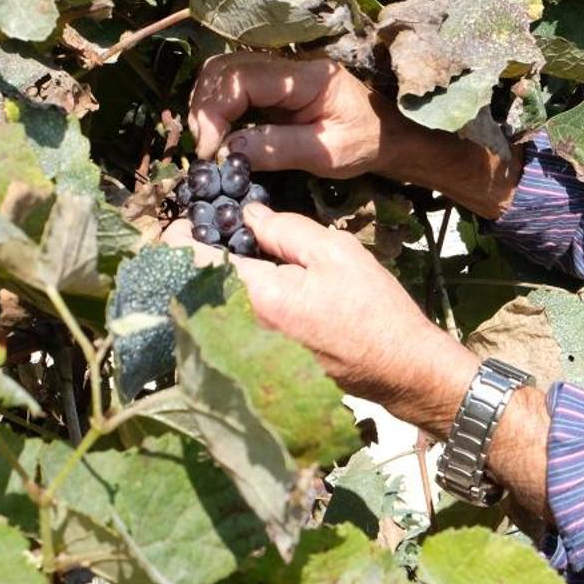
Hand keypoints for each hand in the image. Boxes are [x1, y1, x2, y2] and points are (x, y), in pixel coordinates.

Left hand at [160, 204, 478, 428]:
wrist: (398, 368)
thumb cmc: (372, 308)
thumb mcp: (335, 252)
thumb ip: (285, 229)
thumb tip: (247, 215)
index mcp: (256, 296)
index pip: (195, 258)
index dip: (185, 232)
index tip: (189, 217)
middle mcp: (241, 328)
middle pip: (198, 284)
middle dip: (201, 254)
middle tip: (216, 229)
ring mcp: (248, 352)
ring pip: (214, 306)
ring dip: (217, 279)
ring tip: (237, 254)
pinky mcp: (260, 364)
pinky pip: (231, 325)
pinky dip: (233, 303)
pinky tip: (257, 288)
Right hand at [188, 53, 405, 178]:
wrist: (388, 135)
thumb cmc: (365, 143)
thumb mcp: (327, 154)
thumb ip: (279, 148)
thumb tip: (229, 149)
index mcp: (309, 77)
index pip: (245, 78)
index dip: (216, 110)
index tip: (211, 149)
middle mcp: (291, 65)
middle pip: (227, 68)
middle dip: (206, 107)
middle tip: (206, 148)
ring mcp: (282, 70)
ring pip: (225, 71)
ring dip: (207, 104)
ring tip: (210, 142)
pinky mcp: (275, 82)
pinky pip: (235, 82)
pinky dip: (218, 105)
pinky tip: (220, 132)